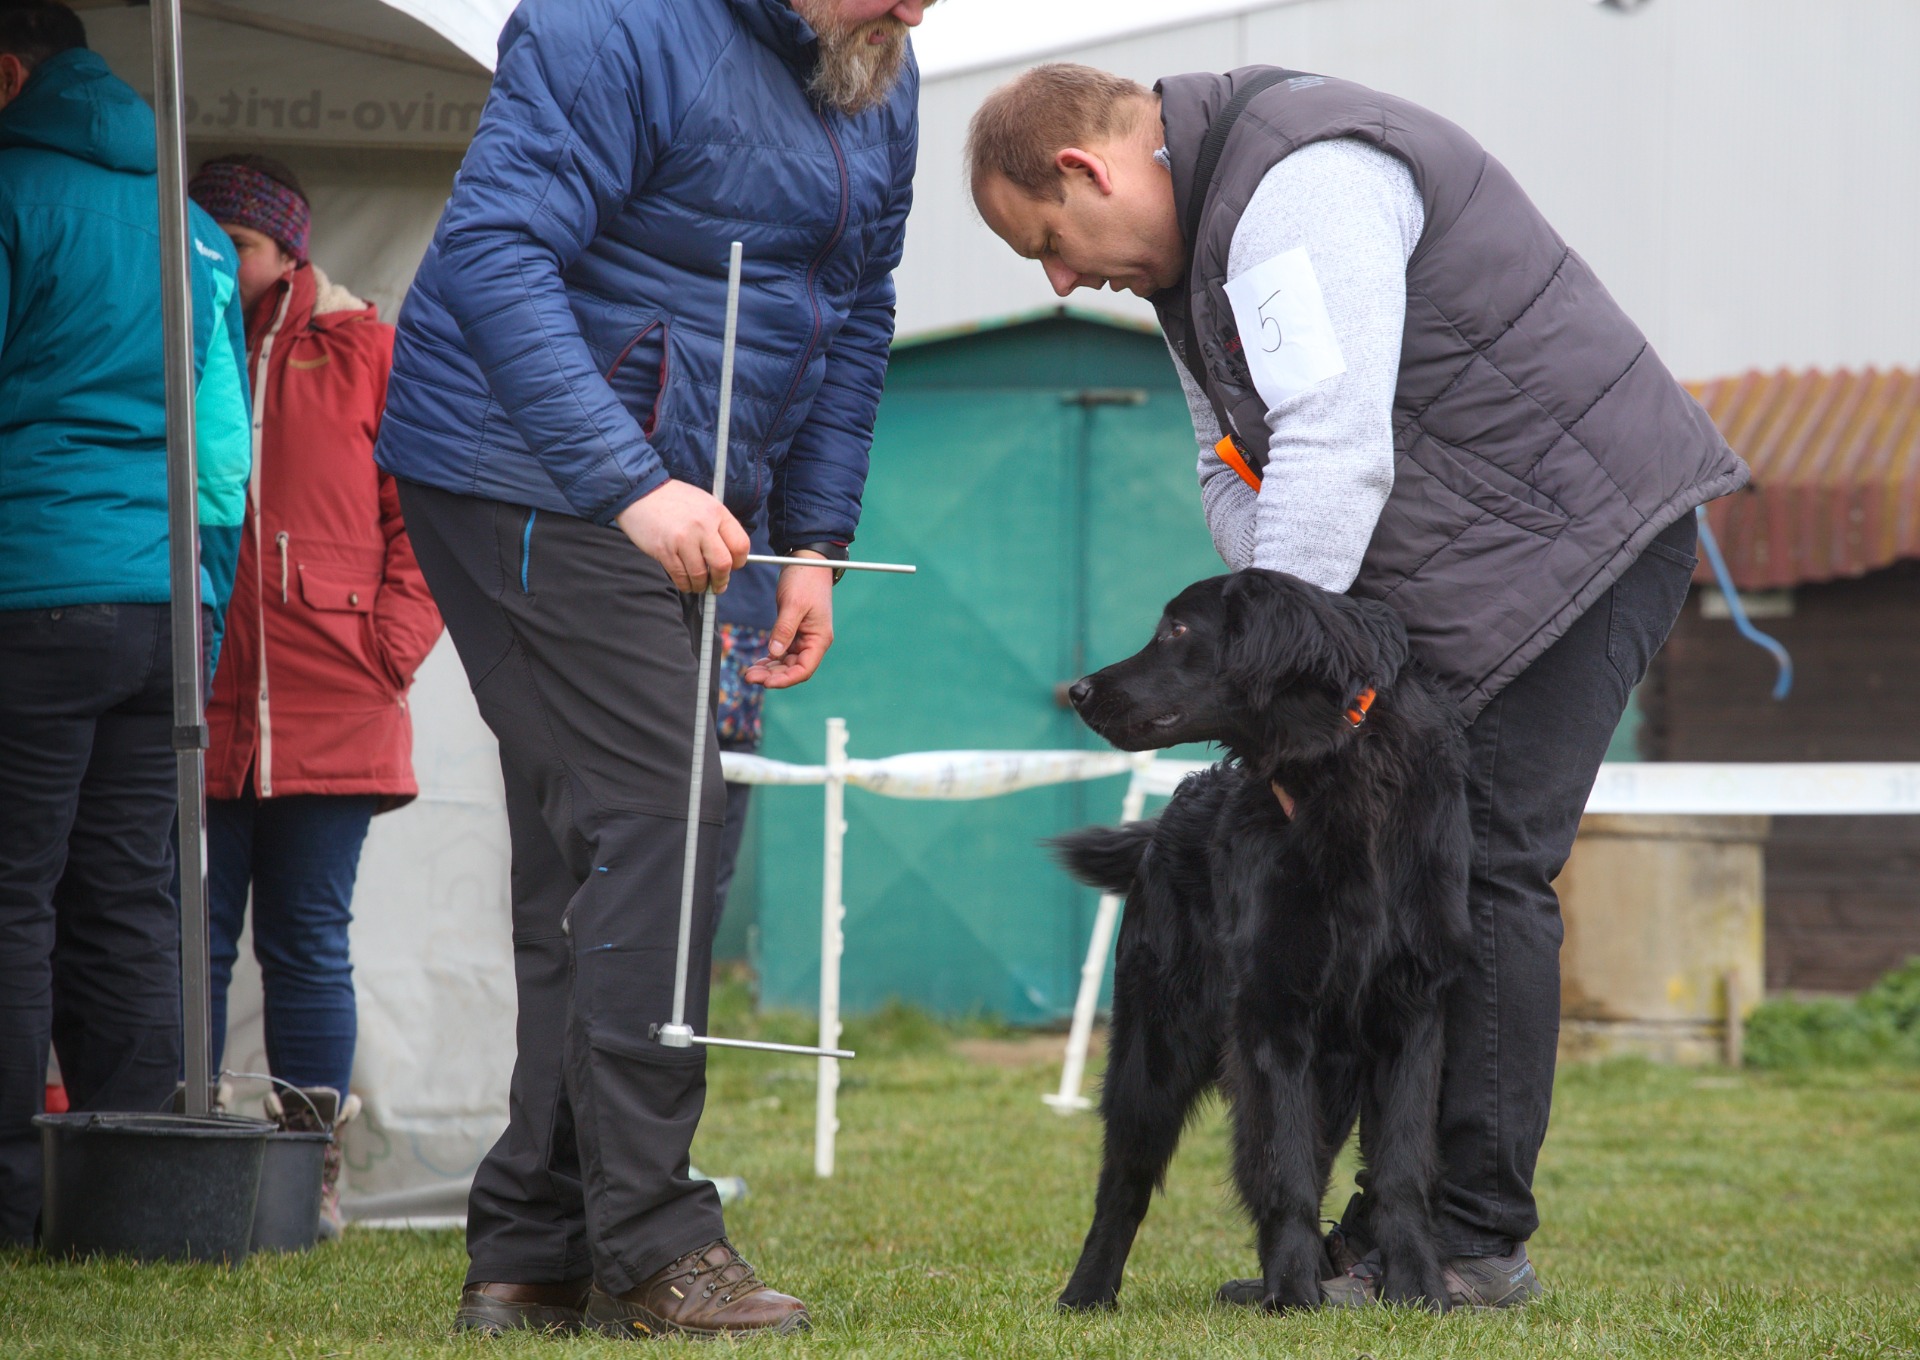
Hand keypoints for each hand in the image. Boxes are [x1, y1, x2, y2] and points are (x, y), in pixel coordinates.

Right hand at [615, 480, 748, 592]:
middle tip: (717, 585)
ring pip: (700, 575)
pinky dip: (685, 584)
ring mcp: (683, 539)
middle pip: (723, 564)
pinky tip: (685, 582)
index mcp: (717, 512)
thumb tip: (731, 556)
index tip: (733, 567)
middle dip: (721, 580)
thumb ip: (719, 526)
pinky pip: (681, 576)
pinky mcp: (664, 550)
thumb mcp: (704, 503)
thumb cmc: (674, 500)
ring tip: (698, 584)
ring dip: (701, 585)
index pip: (741, 545)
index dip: (739, 562)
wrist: (639, 493)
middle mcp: (702, 525)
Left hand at [743, 554, 834, 688]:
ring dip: (769, 670)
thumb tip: (775, 653)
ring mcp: (803, 637)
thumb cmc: (806, 580)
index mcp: (819, 638)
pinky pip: (782, 652)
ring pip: (786, 663)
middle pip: (793, 669)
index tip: (766, 682)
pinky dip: (770, 659)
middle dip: (773, 676)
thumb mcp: (794, 604)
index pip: (804, 669)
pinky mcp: (793, 631)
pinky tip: (757, 663)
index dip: (786, 680)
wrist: (807, 560)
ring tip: (749, 673)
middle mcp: (813, 642)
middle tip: (749, 677)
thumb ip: (784, 629)